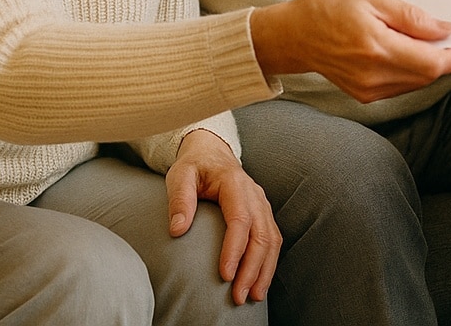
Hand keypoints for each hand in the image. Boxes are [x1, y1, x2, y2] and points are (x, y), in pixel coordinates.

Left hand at [165, 129, 279, 304]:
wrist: (212, 153)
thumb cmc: (194, 166)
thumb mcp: (180, 175)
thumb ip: (179, 199)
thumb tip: (177, 230)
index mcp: (235, 183)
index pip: (240, 220)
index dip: (235, 249)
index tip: (226, 275)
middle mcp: (254, 195)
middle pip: (261, 235)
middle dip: (253, 268)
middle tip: (240, 297)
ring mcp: (262, 204)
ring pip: (272, 240)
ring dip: (265, 270)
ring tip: (254, 296)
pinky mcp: (263, 214)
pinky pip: (272, 239)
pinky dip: (268, 263)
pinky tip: (260, 281)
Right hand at [249, 0, 450, 102]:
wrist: (294, 36)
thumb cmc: (329, 10)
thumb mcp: (372, 0)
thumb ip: (411, 17)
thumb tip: (444, 29)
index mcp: (376, 48)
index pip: (431, 62)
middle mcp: (373, 75)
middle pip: (427, 75)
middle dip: (450, 60)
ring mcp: (368, 90)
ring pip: (417, 82)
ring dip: (433, 65)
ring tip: (439, 44)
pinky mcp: (365, 96)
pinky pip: (402, 86)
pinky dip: (415, 71)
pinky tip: (415, 53)